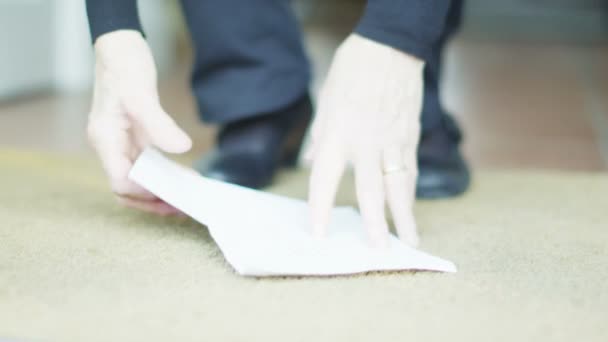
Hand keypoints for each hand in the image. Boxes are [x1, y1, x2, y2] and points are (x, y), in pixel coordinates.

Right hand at [87, 30, 191, 214]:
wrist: (120, 48)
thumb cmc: (123, 66)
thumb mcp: (141, 94)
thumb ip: (160, 125)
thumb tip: (181, 148)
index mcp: (105, 139)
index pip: (121, 181)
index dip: (144, 192)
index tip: (172, 194)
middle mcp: (110, 146)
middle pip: (128, 188)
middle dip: (153, 201)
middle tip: (183, 206)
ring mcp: (122, 143)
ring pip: (138, 180)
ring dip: (160, 191)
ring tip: (186, 198)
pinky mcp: (134, 138)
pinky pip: (148, 165)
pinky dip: (164, 174)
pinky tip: (184, 177)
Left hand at [308, 34, 423, 246]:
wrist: (391, 45)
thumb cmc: (353, 68)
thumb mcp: (326, 99)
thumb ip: (320, 136)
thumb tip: (313, 164)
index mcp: (338, 134)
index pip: (325, 180)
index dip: (320, 210)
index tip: (319, 235)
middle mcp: (366, 143)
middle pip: (372, 192)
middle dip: (376, 224)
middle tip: (380, 251)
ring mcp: (392, 141)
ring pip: (400, 185)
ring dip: (405, 215)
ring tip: (410, 240)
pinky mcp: (410, 135)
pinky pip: (410, 168)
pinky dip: (411, 191)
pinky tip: (410, 208)